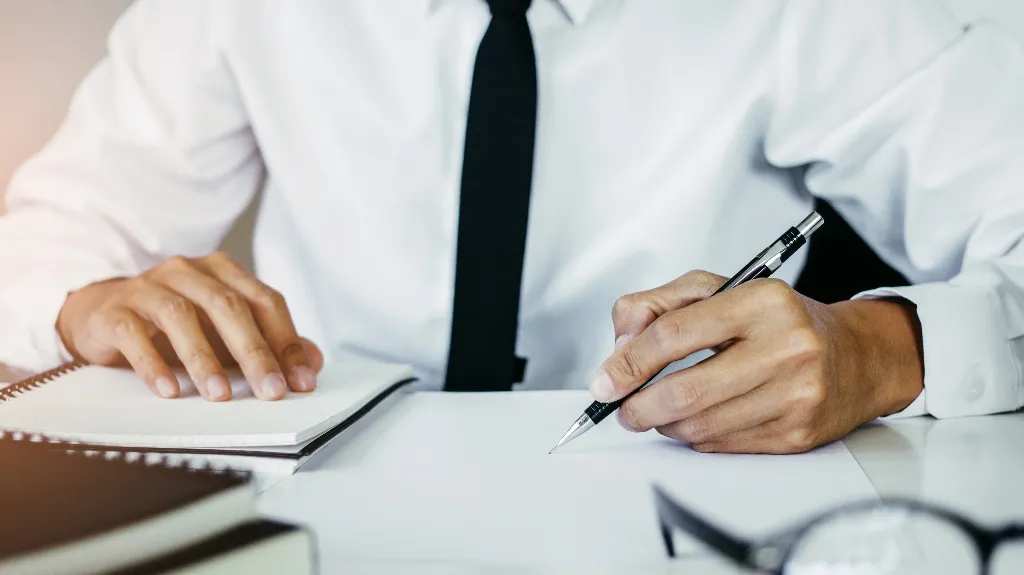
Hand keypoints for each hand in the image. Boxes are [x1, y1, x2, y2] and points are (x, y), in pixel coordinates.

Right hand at [57, 251, 322, 400]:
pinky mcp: (114, 310)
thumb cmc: (175, 324)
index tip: (301, 381)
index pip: (265, 302)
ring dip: (204, 358)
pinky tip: (170, 390)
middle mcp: (188, 271)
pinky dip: (153, 363)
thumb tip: (314, 362)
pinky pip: (134, 333)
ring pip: (181, 316)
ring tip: (220, 395)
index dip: (287, 342)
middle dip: (254, 352)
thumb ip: (271, 343)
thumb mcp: (227, 333)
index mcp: (223, 272)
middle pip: (228, 307)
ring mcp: (148, 286)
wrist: (103, 313)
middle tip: (270, 391)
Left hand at [590, 271, 923, 453]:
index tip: (606, 380)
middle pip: (685, 390)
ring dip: (664, 424)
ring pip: (700, 425)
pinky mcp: (798, 434)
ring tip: (658, 410)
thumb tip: (620, 343)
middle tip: (622, 408)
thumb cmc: (779, 320)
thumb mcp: (719, 290)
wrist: (857, 357)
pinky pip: (722, 444)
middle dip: (638, 405)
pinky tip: (699, 419)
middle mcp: (786, 347)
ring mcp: (796, 395)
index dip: (629, 362)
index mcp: (762, 301)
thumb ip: (659, 305)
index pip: (674, 334)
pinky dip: (696, 436)